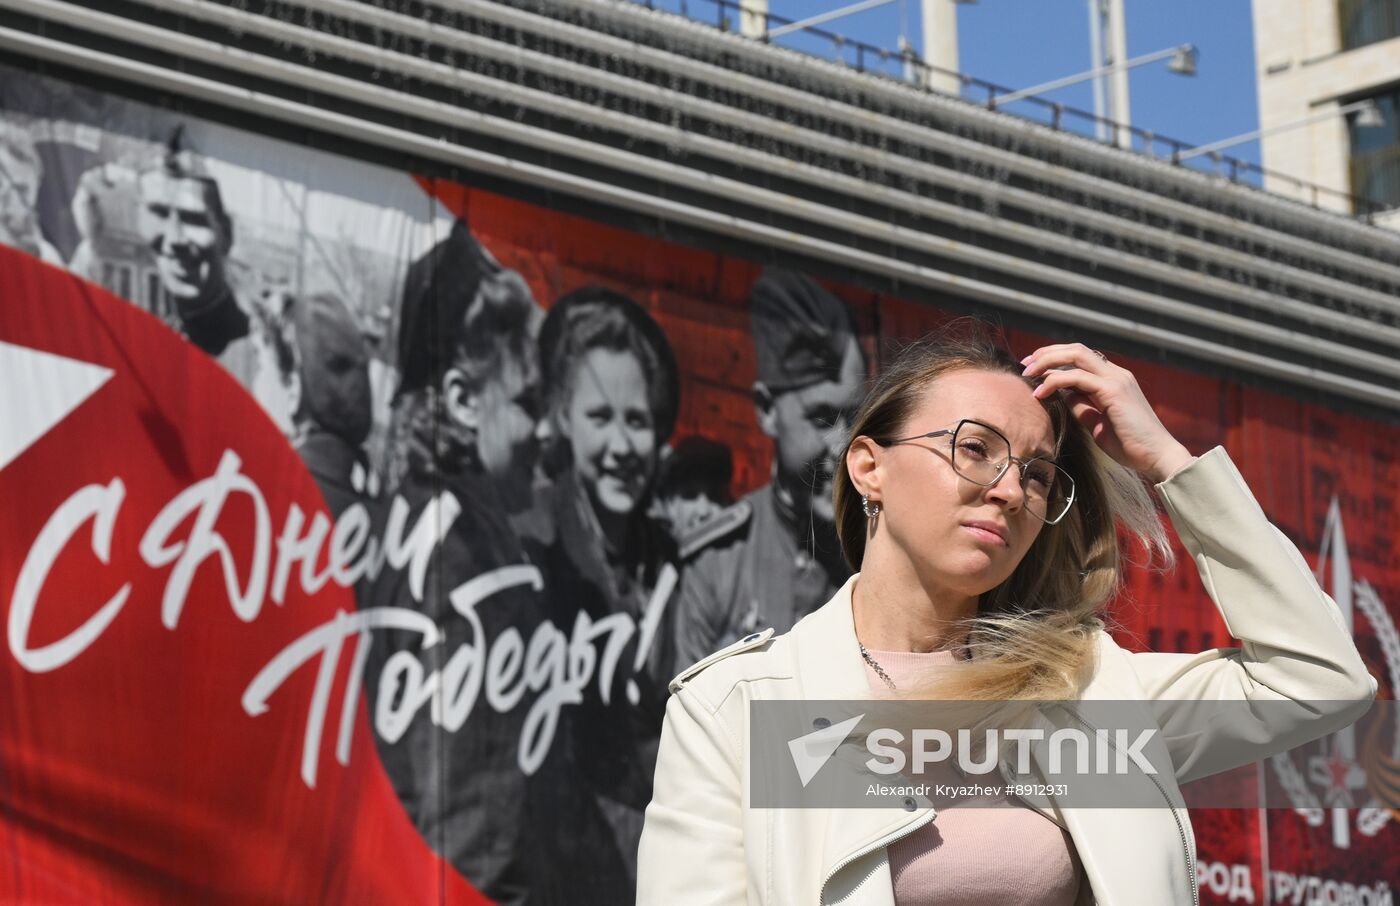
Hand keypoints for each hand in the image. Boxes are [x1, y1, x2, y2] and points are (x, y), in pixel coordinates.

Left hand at [1020, 343, 1192, 483]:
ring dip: (1047, 362)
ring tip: (1028, 374)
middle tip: (1025, 365)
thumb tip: (1061, 395)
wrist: (1157, 457)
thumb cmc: (1130, 444)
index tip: (1033, 369)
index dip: (1054, 358)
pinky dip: (1054, 382)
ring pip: (1075, 356)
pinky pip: (1077, 377)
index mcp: (1114, 379)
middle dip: (1046, 353)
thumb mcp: (1097, 422)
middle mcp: (1116, 374)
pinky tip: (1040, 393)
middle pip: (1076, 349)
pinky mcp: (1113, 391)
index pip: (1081, 357)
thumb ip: (1082, 405)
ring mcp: (1116, 379)